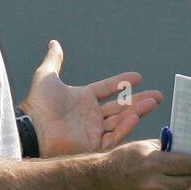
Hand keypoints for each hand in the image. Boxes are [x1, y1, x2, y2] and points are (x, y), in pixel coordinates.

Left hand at [22, 41, 162, 156]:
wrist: (32, 128)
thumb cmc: (37, 104)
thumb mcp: (46, 76)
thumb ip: (54, 60)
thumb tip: (54, 43)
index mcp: (83, 99)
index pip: (108, 89)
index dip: (122, 82)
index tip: (138, 77)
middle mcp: (91, 115)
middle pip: (120, 106)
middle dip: (139, 100)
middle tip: (158, 95)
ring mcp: (93, 131)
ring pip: (121, 120)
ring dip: (138, 111)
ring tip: (153, 102)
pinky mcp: (93, 145)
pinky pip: (113, 136)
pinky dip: (125, 127)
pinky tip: (135, 116)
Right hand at [96, 141, 190, 189]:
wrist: (98, 185)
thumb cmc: (121, 161)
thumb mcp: (143, 147)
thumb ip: (166, 150)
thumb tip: (189, 152)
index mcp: (154, 164)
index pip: (189, 164)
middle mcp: (154, 185)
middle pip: (188, 181)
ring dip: (182, 186)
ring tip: (172, 178)